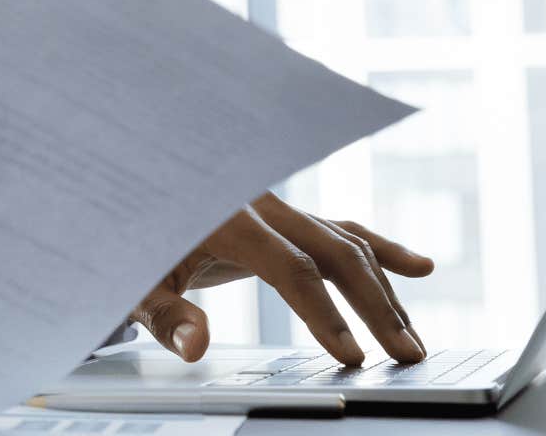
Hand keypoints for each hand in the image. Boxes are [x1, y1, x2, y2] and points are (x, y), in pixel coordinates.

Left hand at [130, 192, 434, 366]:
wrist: (125, 189)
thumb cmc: (127, 239)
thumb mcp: (133, 281)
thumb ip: (164, 315)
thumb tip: (196, 347)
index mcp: (226, 215)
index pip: (291, 268)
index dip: (325, 314)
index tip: (352, 355)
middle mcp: (260, 202)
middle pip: (334, 250)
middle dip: (377, 305)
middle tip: (407, 355)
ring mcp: (275, 206)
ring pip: (345, 241)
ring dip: (384, 290)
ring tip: (412, 340)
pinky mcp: (281, 217)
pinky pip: (337, 228)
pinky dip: (378, 247)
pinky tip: (420, 267)